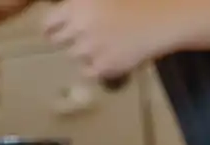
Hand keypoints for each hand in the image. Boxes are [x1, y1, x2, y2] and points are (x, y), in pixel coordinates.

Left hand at [43, 0, 173, 80]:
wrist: (160, 20)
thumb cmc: (136, 2)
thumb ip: (82, 5)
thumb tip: (68, 13)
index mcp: (76, 7)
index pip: (49, 23)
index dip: (50, 29)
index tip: (52, 33)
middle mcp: (79, 28)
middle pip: (59, 42)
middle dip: (68, 41)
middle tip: (79, 42)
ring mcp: (90, 49)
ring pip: (75, 56)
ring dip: (83, 54)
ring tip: (99, 50)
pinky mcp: (104, 66)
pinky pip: (89, 72)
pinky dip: (95, 69)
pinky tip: (107, 62)